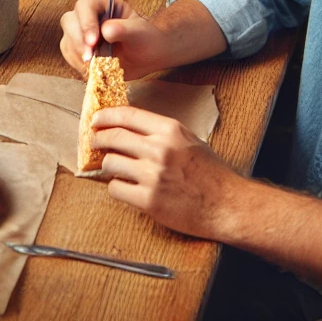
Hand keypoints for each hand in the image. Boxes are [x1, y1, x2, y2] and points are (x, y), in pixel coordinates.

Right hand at [59, 0, 171, 78]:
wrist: (147, 57)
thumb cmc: (145, 39)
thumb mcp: (139, 32)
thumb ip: (123, 29)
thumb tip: (106, 30)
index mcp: (102, 3)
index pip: (85, 6)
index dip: (85, 22)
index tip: (93, 42)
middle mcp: (88, 15)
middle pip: (70, 21)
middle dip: (78, 41)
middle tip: (90, 58)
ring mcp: (81, 32)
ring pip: (67, 39)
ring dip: (76, 55)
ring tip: (93, 67)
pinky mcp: (79, 48)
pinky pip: (69, 54)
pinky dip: (77, 64)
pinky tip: (91, 71)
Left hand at [93, 105, 240, 239]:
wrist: (227, 205)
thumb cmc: (209, 172)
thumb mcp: (187, 139)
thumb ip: (159, 131)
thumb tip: (128, 125)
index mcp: (169, 130)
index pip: (127, 115)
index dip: (106, 115)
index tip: (96, 119)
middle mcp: (159, 149)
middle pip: (113, 136)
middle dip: (98, 138)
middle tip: (94, 141)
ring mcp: (153, 176)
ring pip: (110, 162)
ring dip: (107, 165)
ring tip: (113, 168)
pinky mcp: (149, 201)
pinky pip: (116, 189)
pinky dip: (116, 187)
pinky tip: (124, 187)